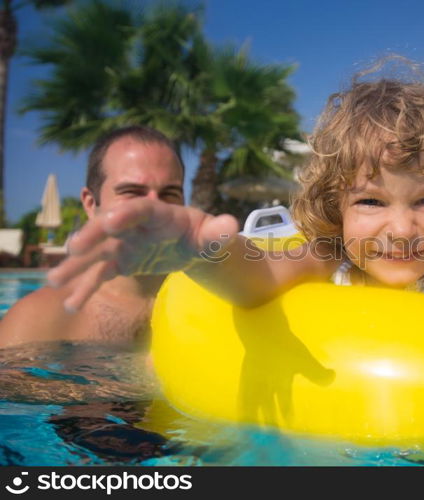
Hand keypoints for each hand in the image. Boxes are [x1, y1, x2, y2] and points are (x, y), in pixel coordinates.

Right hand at [46, 199, 238, 310]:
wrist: (190, 246)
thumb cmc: (202, 235)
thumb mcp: (213, 234)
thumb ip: (220, 232)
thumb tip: (231, 227)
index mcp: (158, 214)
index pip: (140, 209)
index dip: (126, 213)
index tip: (111, 220)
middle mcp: (133, 226)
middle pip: (109, 228)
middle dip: (92, 236)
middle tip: (74, 248)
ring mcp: (123, 244)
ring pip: (97, 253)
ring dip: (76, 266)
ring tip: (55, 281)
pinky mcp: (119, 262)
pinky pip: (99, 275)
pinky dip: (85, 289)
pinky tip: (71, 305)